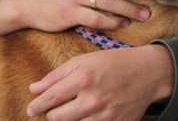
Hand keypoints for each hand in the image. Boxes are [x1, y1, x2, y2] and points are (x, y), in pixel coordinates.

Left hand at [26, 45, 173, 119]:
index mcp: (83, 78)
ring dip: (66, 120)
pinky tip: (84, 116)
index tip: (31, 109)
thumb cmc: (111, 63)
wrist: (146, 73)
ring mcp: (105, 115)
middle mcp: (93, 99)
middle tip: (51, 110)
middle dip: (51, 114)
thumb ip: (56, 75)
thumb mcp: (82, 61)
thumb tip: (33, 89)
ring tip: (69, 111)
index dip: (37, 105)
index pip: (51, 99)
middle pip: (58, 118)